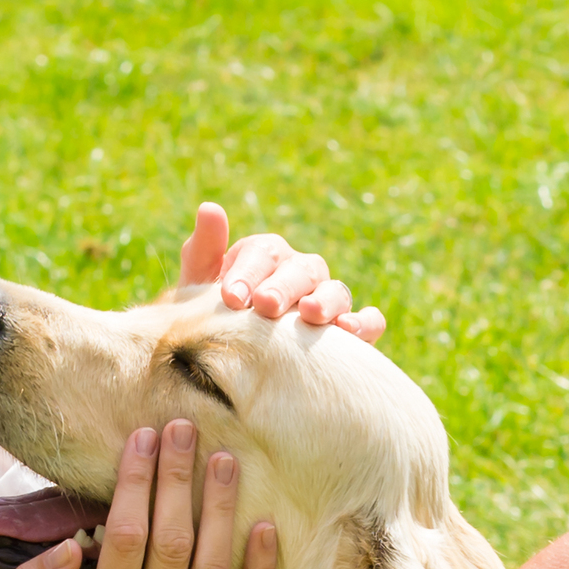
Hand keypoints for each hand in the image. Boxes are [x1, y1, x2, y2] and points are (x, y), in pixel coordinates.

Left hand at [173, 201, 388, 340]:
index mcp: (266, 257)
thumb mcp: (200, 288)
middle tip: (264, 306)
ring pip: (336, 291)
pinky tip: (347, 330)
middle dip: (283, 286)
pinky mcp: (350, 331)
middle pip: (301, 269)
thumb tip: (210, 208)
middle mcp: (300, 273)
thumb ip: (203, 251)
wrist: (234, 360)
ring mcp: (328, 300)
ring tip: (310, 315)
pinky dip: (364, 322)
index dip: (248, 272)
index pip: (263, 252)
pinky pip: (369, 321)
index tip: (230, 297)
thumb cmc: (215, 319)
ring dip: (325, 301)